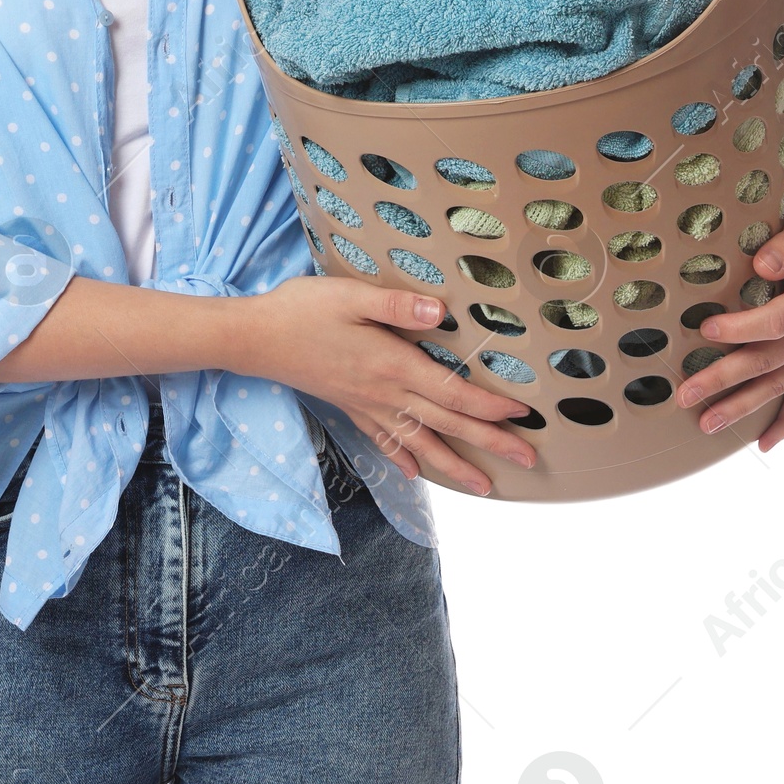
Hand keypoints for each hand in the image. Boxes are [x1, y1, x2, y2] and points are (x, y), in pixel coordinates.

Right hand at [240, 276, 538, 493]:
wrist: (255, 338)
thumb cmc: (303, 310)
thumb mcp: (351, 296)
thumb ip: (397, 304)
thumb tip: (442, 313)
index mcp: (392, 365)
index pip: (452, 393)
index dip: (490, 407)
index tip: (523, 417)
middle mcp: (384, 393)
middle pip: (446, 424)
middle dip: (489, 444)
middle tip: (528, 463)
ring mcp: (366, 404)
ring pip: (420, 441)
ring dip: (455, 465)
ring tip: (485, 487)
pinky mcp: (349, 406)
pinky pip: (383, 439)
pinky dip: (403, 457)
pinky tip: (414, 473)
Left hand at [674, 186, 783, 451]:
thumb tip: (762, 264)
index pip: (776, 321)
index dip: (741, 327)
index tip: (705, 328)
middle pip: (769, 361)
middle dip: (725, 381)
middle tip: (685, 394)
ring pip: (780, 385)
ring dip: (744, 407)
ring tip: (706, 424)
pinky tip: (765, 445)